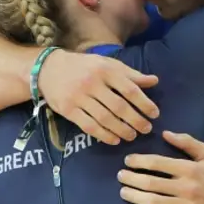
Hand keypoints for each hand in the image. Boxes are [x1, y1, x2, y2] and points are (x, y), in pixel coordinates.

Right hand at [39, 50, 159, 145]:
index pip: (129, 89)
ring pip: (105, 118)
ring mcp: (79, 97)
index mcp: (105, 70)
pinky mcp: (68, 110)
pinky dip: (104, 135)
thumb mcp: (108, 64)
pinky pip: (89, 126)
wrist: (49, 68)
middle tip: (146, 129)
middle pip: (119, 106)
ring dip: (121, 130)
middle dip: (135, 120)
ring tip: (132, 136)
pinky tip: (114, 139)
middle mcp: (92, 83)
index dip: (144, 103)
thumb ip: (130, 74)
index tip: (154, 114)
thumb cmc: (84, 66)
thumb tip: (154, 81)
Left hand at [117, 130, 203, 203]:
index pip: (158, 163)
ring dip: (133, 197)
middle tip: (121, 176)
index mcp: (190, 169)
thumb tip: (165, 133)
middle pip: (150, 183)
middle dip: (131, 179)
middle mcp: (186, 188)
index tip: (128, 161)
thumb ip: (187, 143)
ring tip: (123, 192)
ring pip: (151, 202)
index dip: (139, 161)